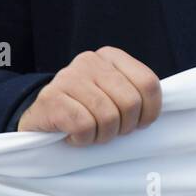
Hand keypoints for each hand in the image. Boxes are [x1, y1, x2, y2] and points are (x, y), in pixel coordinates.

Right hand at [17, 46, 161, 145]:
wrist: (40, 115)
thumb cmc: (85, 108)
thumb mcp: (112, 93)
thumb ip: (134, 94)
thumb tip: (155, 112)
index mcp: (111, 56)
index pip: (148, 83)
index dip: (150, 112)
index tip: (139, 124)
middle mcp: (90, 61)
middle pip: (130, 102)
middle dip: (124, 127)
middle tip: (111, 132)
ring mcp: (69, 77)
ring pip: (108, 117)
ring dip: (102, 135)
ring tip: (91, 133)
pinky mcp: (52, 98)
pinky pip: (84, 126)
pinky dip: (83, 139)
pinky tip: (73, 134)